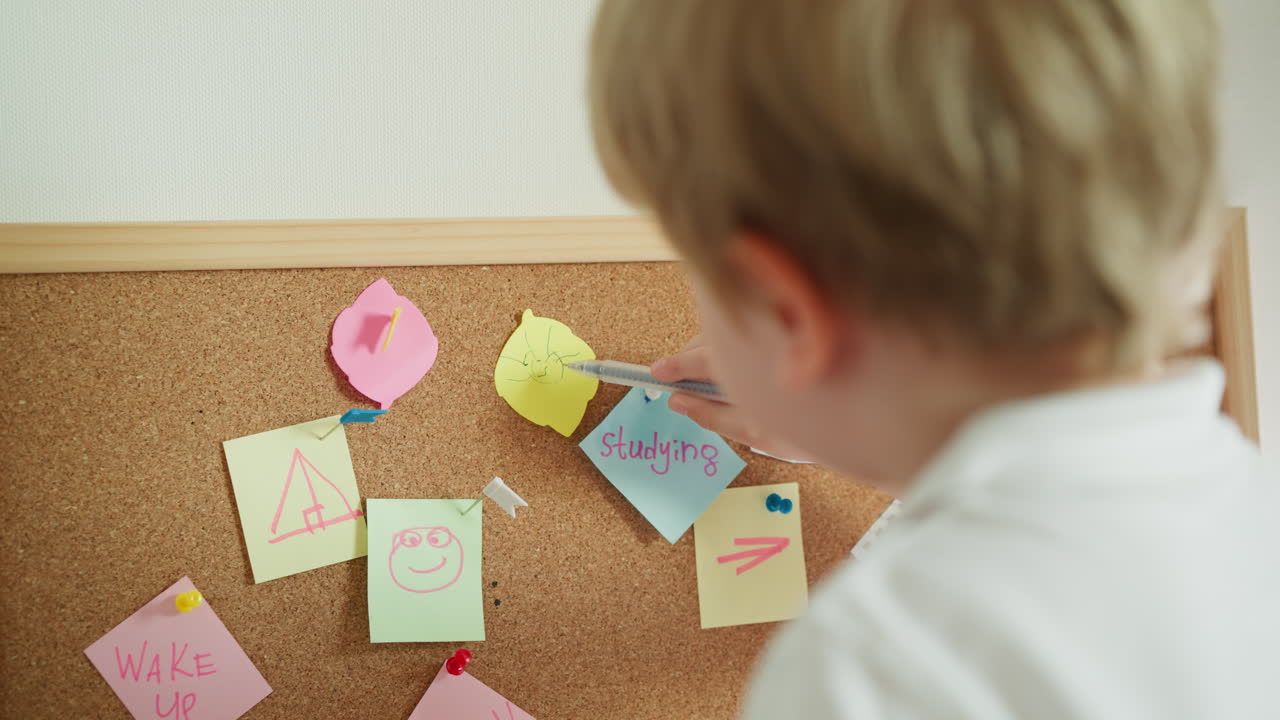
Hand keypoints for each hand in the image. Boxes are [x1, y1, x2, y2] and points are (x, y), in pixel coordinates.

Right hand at [652, 336, 812, 461]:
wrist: (860, 420)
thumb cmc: (812, 428)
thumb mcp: (756, 432)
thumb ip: (713, 416)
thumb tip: (679, 403)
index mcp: (753, 366)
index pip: (704, 359)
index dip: (677, 366)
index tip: (657, 373)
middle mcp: (765, 338)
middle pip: (714, 338)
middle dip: (692, 356)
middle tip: (675, 374)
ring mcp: (777, 331)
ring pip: (730, 332)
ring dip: (713, 349)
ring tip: (705, 374)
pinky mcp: (789, 329)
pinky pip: (749, 331)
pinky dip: (735, 346)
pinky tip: (736, 367)